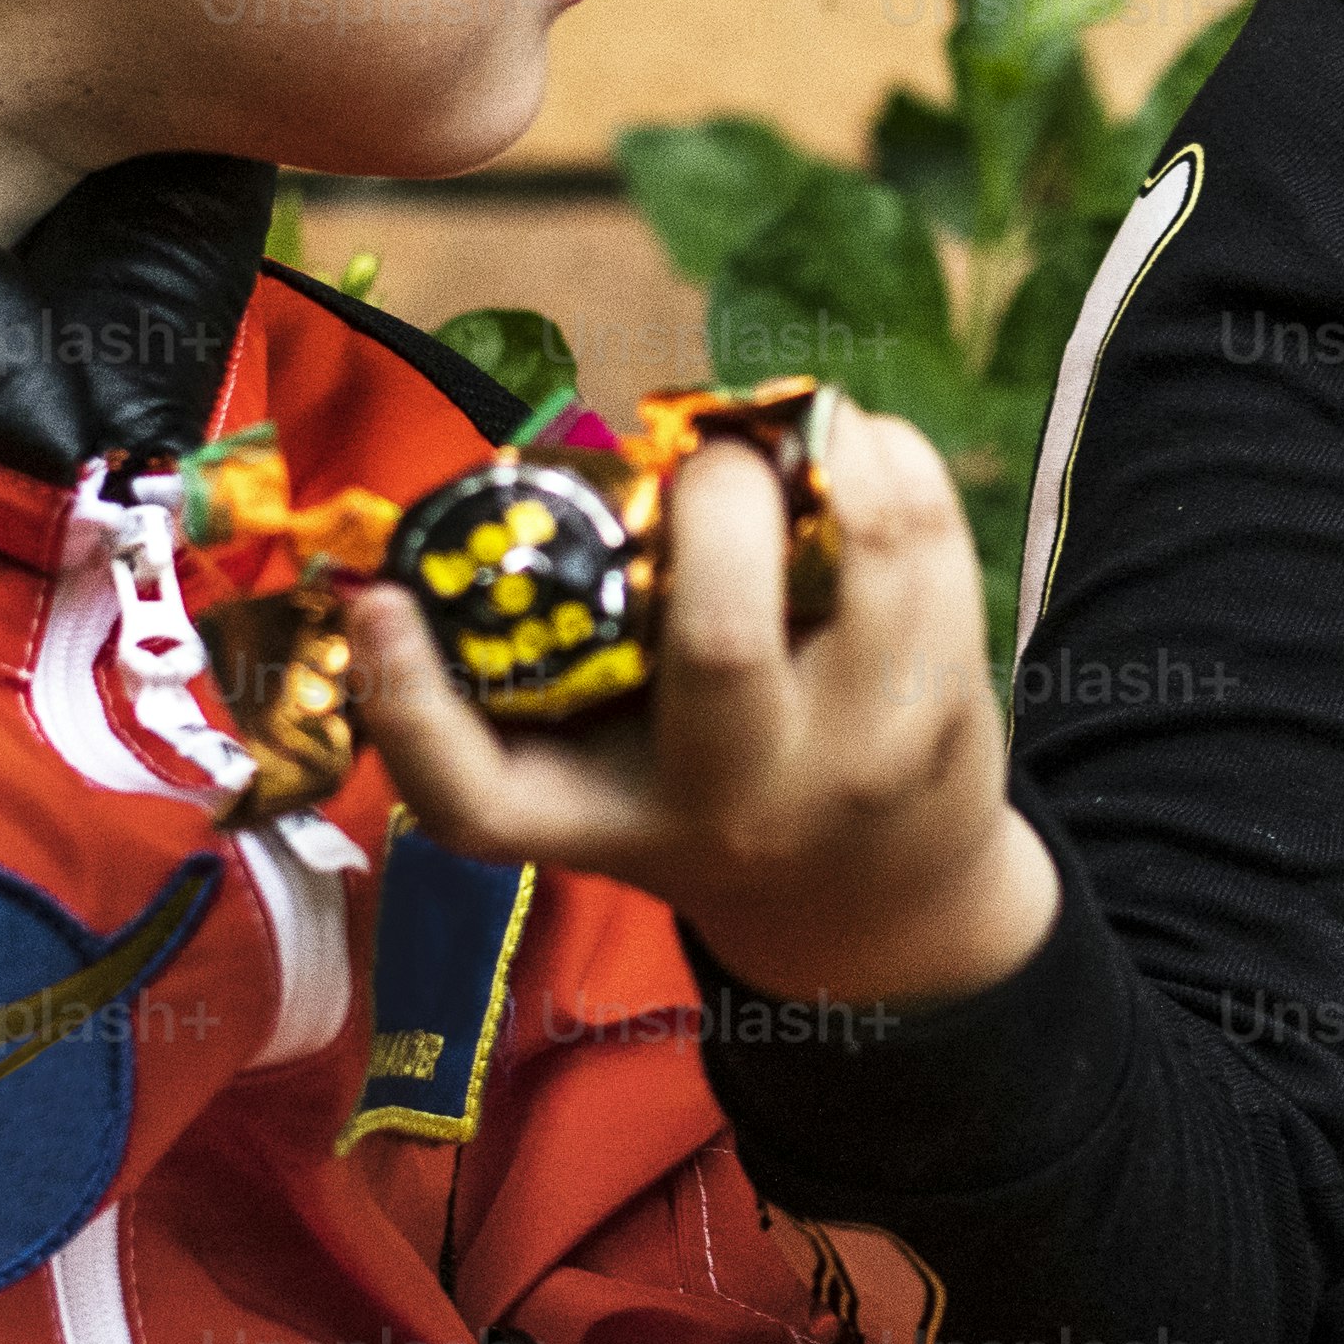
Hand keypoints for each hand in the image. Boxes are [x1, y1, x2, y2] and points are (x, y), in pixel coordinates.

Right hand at [350, 390, 1060, 1009]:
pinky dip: (886, 456)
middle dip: (709, 497)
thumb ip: (496, 707)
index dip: (407, 700)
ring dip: (818, 447)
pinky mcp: (959, 698)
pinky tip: (846, 457)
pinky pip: (935, 530)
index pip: (477, 802)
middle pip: (721, 640)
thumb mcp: (584, 797)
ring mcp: (868, 751)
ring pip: (867, 549)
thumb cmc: (690, 809)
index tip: (384, 605)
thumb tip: (402, 579)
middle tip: (694, 461)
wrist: (875, 905)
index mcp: (620, 824)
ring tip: (775, 438)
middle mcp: (742, 802)